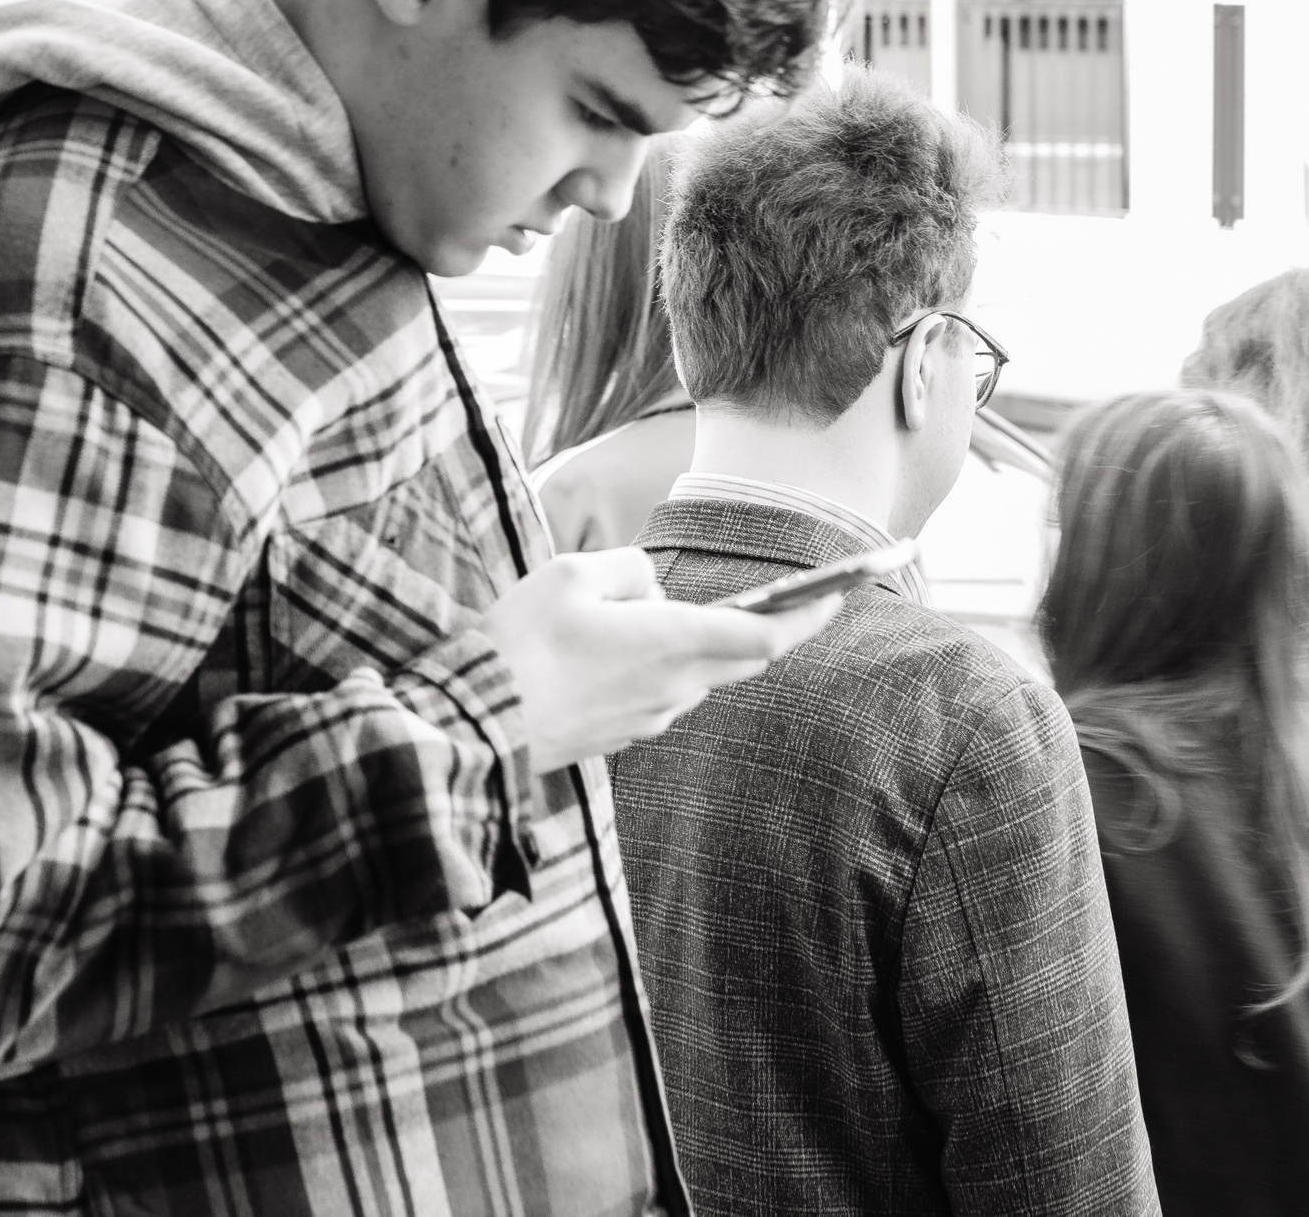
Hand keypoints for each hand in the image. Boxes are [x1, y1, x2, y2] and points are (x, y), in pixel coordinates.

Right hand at [483, 547, 839, 771]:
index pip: (765, 633)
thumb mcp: (570, 574)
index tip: (840, 594)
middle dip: (765, 626)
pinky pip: (660, 694)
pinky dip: (659, 667)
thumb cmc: (516, 643)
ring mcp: (649, 720)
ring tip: (636, 613)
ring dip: (695, 644)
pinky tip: (610, 650)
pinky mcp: (621, 739)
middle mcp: (674, 689)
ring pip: (697, 674)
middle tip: (782, 598)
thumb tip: (650, 590)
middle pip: (743, 657)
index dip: (809, 614)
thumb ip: (627, 569)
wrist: (468, 725)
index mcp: (672, 643)